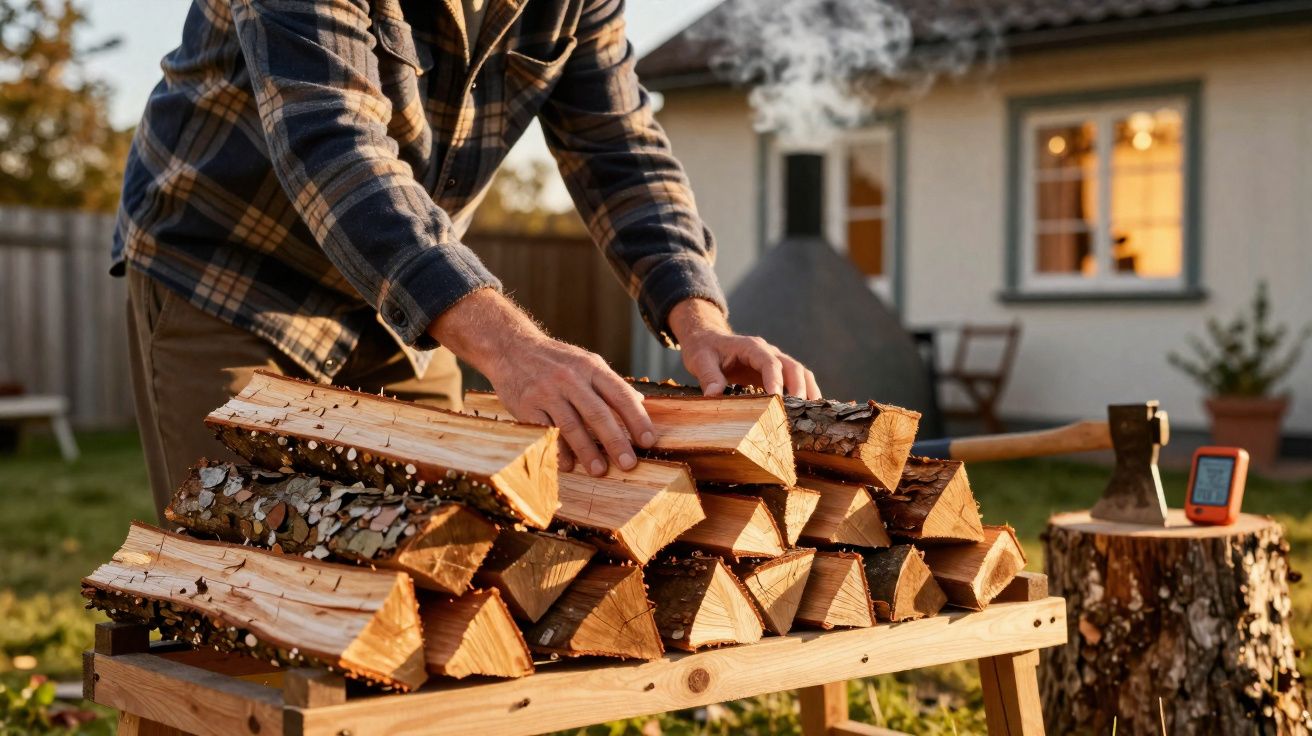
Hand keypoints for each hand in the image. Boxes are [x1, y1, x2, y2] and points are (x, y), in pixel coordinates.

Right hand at [430, 289, 654, 475]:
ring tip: (600, 470)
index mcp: (591, 367)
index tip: (648, 441)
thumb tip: (640, 402)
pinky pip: (546, 432)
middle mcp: (571, 378)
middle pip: (598, 414)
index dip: (637, 419)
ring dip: (588, 452)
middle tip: (629, 464)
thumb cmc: (556, 359)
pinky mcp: (526, 405)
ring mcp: (547, 392)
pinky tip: (569, 465)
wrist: (511, 347)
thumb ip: (611, 383)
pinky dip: (559, 450)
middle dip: (616, 442)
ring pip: (572, 426)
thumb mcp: (586, 361)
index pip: (620, 394)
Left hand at [669, 298, 821, 398]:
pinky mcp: (775, 373)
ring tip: (812, 412)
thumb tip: (713, 395)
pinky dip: (805, 393)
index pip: (769, 363)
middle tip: (798, 410)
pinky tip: (808, 411)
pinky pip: (796, 380)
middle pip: (792, 366)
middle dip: (798, 387)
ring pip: (800, 372)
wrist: (706, 339)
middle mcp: (767, 351)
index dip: (776, 381)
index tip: (777, 400)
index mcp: (751, 347)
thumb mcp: (700, 360)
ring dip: (808, 390)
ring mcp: (774, 361)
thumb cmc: (703, 349)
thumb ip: (708, 376)